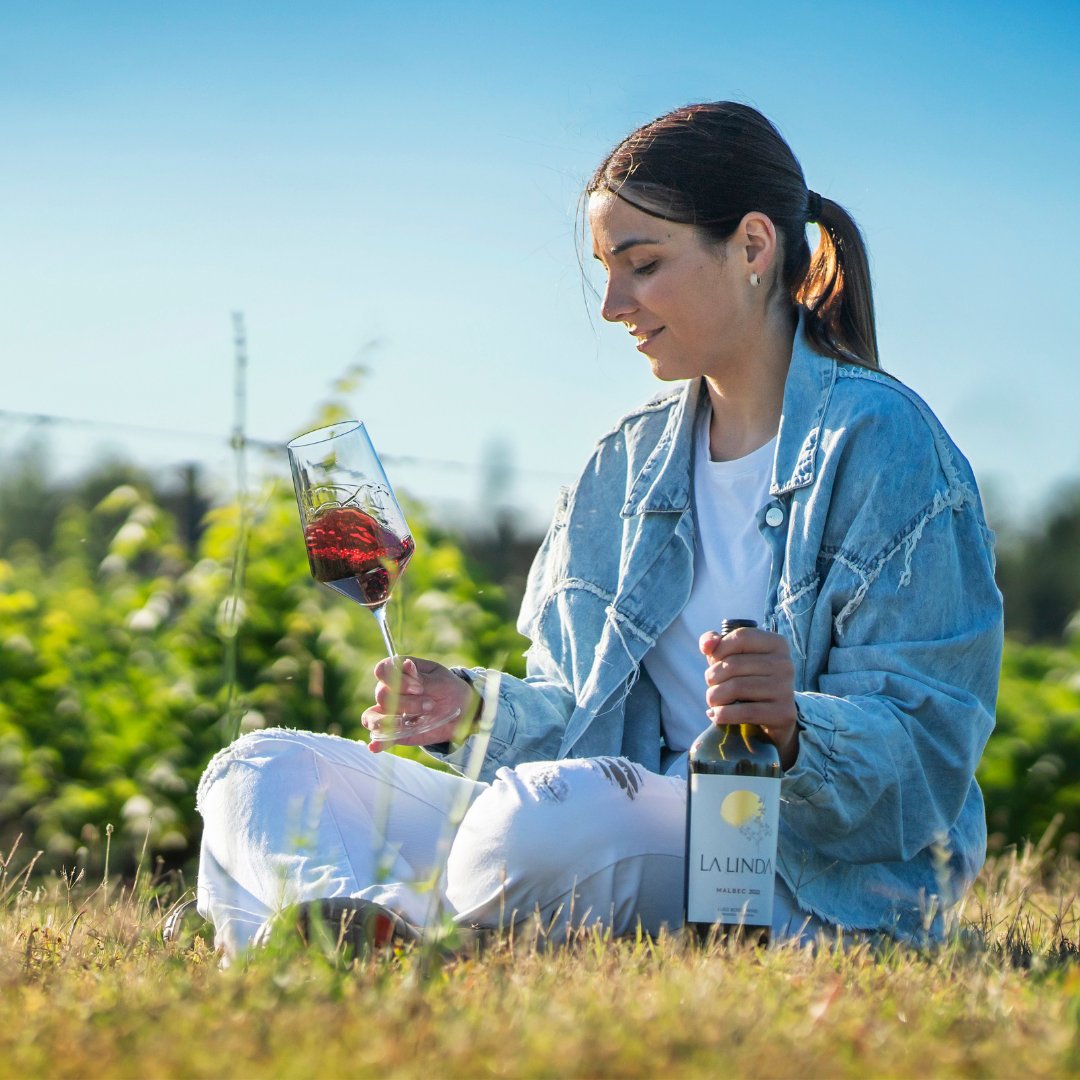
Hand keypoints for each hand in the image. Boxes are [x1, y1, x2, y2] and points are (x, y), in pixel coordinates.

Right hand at [361, 656, 478, 751]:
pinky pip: (380, 737)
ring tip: (404, 724)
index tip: (419, 688)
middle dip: (406, 702)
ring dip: (387, 721)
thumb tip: (406, 664)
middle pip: (382, 695)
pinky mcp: (395, 731)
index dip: (397, 679)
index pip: (383, 670)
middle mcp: (390, 690)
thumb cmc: (449, 689)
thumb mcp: (441, 681)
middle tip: (430, 705)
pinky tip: (376, 746)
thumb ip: (422, 677)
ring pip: (372, 716)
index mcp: (401, 670)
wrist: (462, 712)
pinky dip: (377, 741)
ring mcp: (390, 712)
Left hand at [699, 626, 799, 769]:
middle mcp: (785, 664)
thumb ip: (715, 643)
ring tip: (713, 700)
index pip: (740, 637)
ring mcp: (786, 689)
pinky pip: (744, 712)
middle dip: (712, 677)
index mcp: (777, 644)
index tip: (713, 662)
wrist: (773, 716)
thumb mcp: (733, 656)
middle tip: (712, 686)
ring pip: (736, 688)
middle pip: (733, 664)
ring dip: (714, 696)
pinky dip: (722, 714)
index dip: (719, 650)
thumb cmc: (747, 679)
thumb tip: (706, 646)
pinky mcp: (783, 713)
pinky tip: (715, 715)